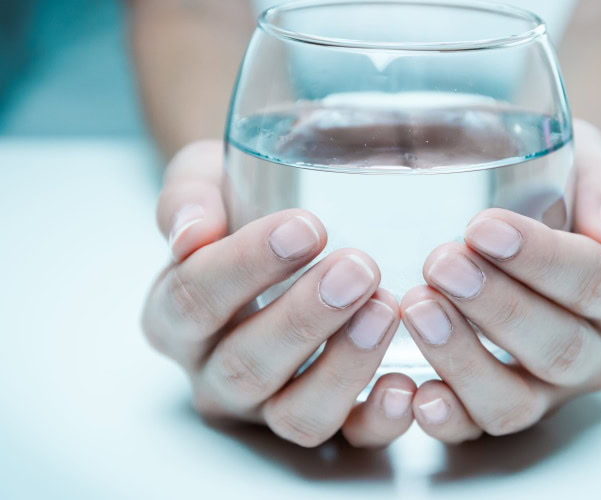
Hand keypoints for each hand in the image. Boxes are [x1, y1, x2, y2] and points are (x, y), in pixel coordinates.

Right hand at [142, 140, 415, 447]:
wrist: (280, 233)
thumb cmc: (241, 205)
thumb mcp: (206, 180)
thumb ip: (189, 195)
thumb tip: (189, 231)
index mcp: (177, 317)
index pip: (193, 302)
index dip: (244, 267)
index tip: (304, 227)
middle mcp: (216, 372)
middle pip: (246, 366)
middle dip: (304, 318)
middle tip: (358, 269)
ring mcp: (270, 405)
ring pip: (296, 414)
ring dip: (344, 366)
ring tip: (385, 308)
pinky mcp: (327, 419)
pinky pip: (350, 439)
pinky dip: (379, 419)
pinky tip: (405, 383)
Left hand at [400, 120, 600, 442]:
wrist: (530, 211)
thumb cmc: (551, 185)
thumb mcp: (583, 161)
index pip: (596, 279)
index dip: (541, 258)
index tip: (483, 227)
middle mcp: (595, 347)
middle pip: (559, 345)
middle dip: (497, 307)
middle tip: (442, 264)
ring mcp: (549, 388)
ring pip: (517, 399)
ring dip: (465, 358)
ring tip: (419, 309)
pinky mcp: (501, 406)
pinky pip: (478, 428)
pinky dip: (448, 418)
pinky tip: (417, 393)